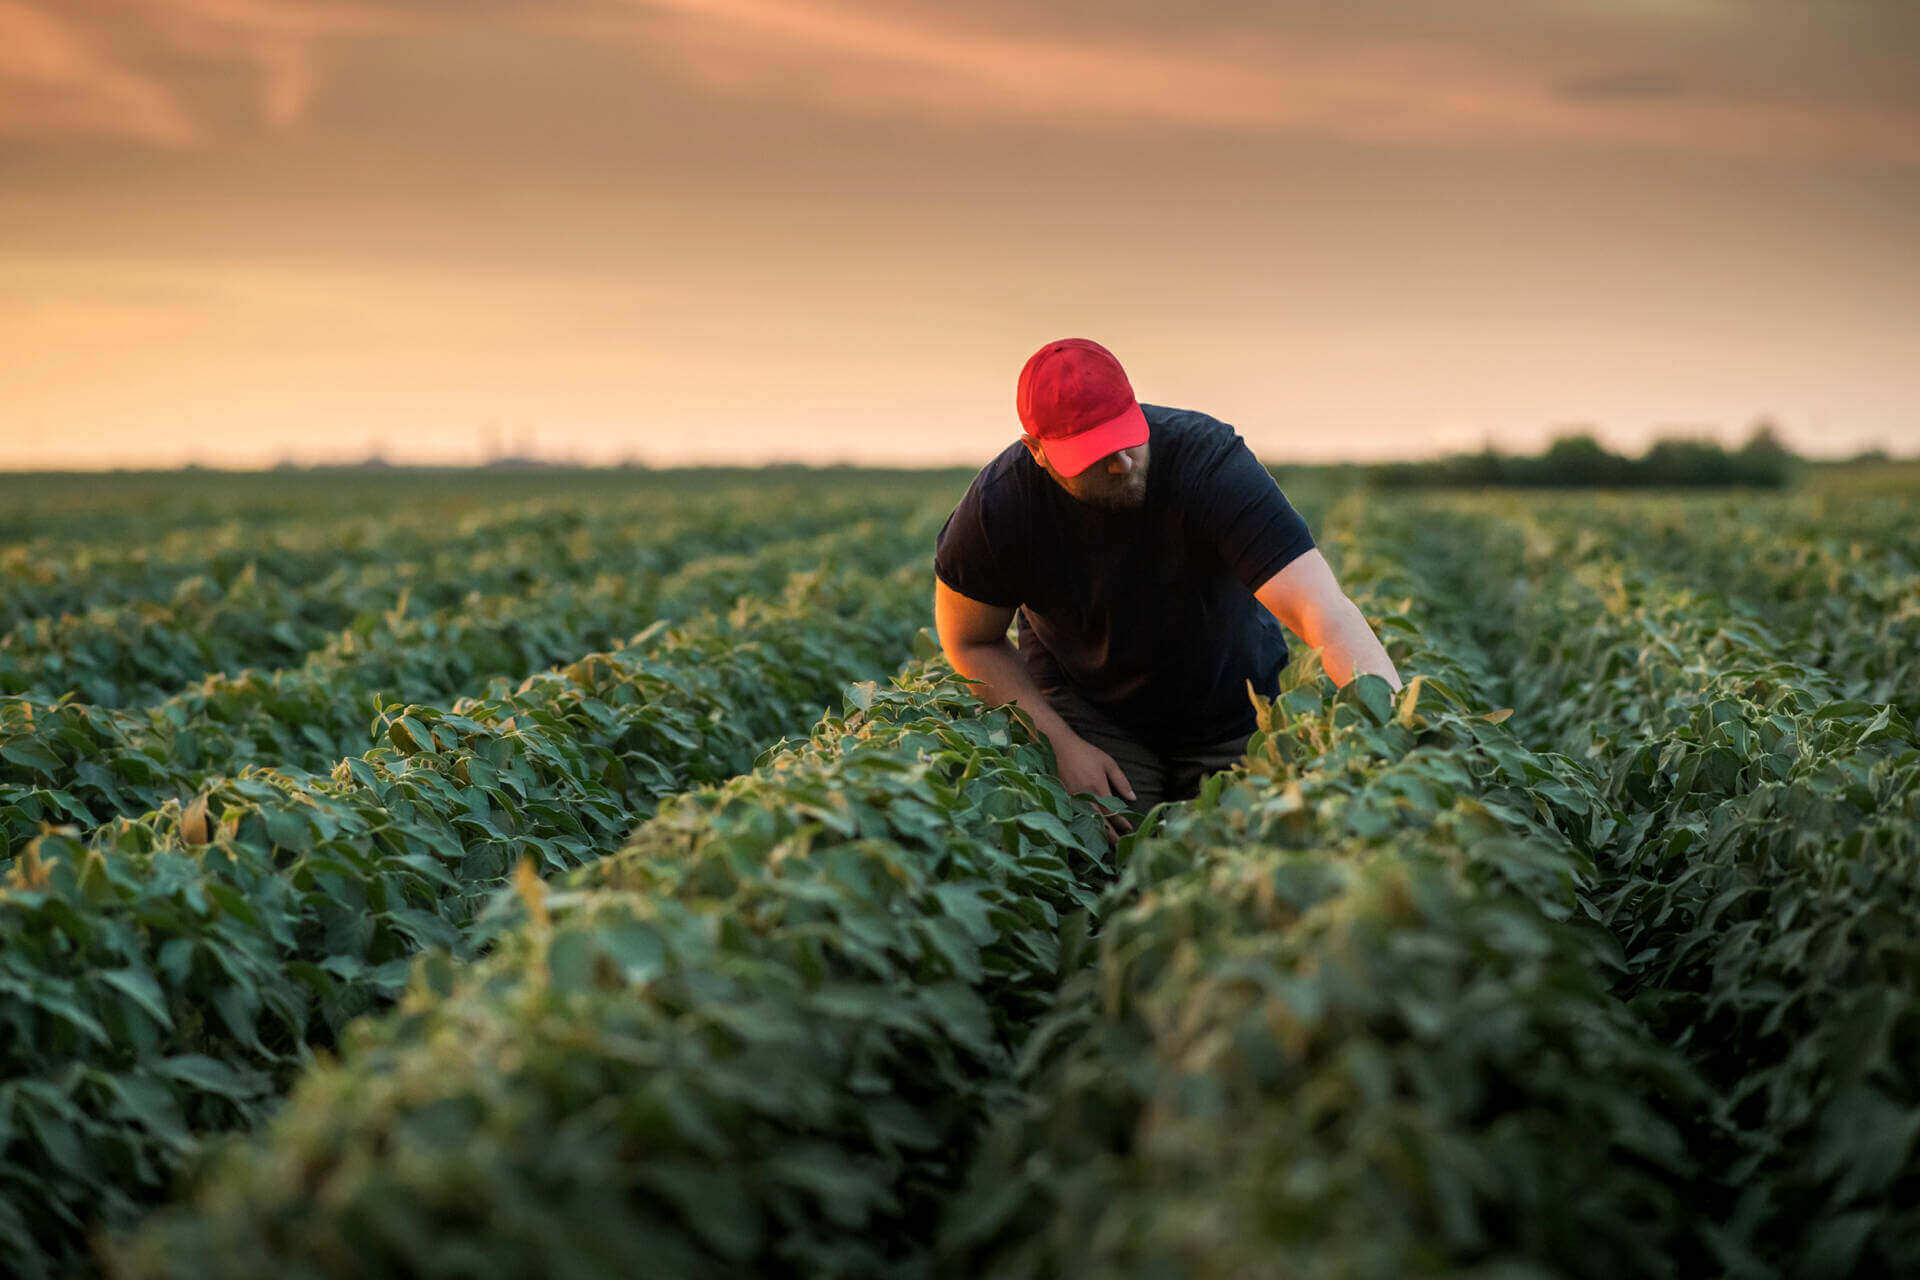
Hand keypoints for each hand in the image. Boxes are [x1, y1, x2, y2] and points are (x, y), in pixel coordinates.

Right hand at [1049, 730, 1136, 844]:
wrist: (1057, 748)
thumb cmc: (1084, 754)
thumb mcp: (1108, 763)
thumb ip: (1121, 781)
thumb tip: (1133, 798)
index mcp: (1098, 789)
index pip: (1113, 813)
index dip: (1122, 823)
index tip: (1129, 829)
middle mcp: (1085, 799)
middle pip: (1100, 824)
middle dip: (1111, 837)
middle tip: (1120, 846)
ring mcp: (1073, 802)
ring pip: (1087, 825)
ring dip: (1098, 835)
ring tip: (1107, 845)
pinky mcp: (1064, 802)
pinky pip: (1076, 819)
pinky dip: (1084, 828)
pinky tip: (1089, 835)